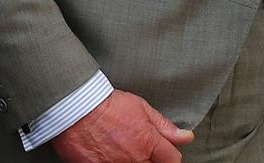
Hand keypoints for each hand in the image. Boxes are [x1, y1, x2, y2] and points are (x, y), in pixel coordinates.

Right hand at [51, 90, 193, 162]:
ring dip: (135, 161)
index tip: (164, 150)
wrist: (77, 111)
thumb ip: (164, 126)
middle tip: (138, 146)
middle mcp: (135, 161)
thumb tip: (186, 137)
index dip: (169, 154)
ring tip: (123, 149)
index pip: (172, 160)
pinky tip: (111, 154)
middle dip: (151, 159)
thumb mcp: (142, 109)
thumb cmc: (109, 106)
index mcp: (148, 144)